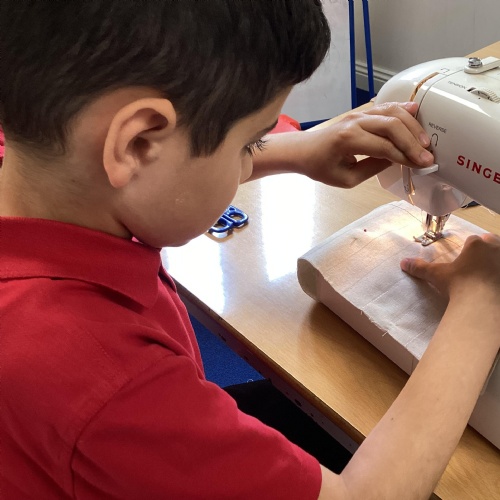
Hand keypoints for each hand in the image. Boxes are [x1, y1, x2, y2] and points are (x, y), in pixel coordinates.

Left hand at [299, 102, 434, 187]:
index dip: (405, 156)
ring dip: (411, 126)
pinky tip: (416, 113)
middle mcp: (355, 122)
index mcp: (348, 140)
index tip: (421, 165)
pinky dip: (402, 110)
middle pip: (392, 126)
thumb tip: (397, 160)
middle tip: (428, 156)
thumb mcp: (346, 179)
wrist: (304, 150)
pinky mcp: (362, 112)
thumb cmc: (321, 167)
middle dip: (413, 142)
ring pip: (392, 113)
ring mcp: (359, 114)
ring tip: (425, 142)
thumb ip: (372, 169)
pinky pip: (386, 108)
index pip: (384, 147)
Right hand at [401, 233, 499, 300]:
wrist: (483, 306)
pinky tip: (495, 286)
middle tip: (479, 265)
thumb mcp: (437, 275)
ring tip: (489, 274)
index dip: (469, 249)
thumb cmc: (460, 285)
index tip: (465, 260)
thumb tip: (403, 262)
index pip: (473, 240)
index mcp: (477, 245)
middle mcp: (496, 249)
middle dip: (487, 250)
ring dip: (496, 262)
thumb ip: (421, 267)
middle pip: (493, 243)